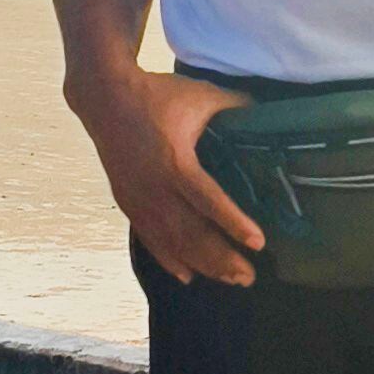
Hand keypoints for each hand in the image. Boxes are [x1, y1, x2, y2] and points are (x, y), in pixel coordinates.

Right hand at [66, 63, 265, 285]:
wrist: (104, 97)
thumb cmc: (157, 95)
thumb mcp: (200, 94)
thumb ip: (236, 105)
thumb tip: (269, 113)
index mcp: (175, 161)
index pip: (208, 201)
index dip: (233, 223)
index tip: (258, 243)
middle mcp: (155, 187)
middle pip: (191, 233)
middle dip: (222, 258)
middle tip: (250, 276)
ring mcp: (138, 199)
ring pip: (172, 242)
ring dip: (202, 264)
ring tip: (231, 279)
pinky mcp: (127, 202)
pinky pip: (150, 239)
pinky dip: (169, 259)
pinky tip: (187, 276)